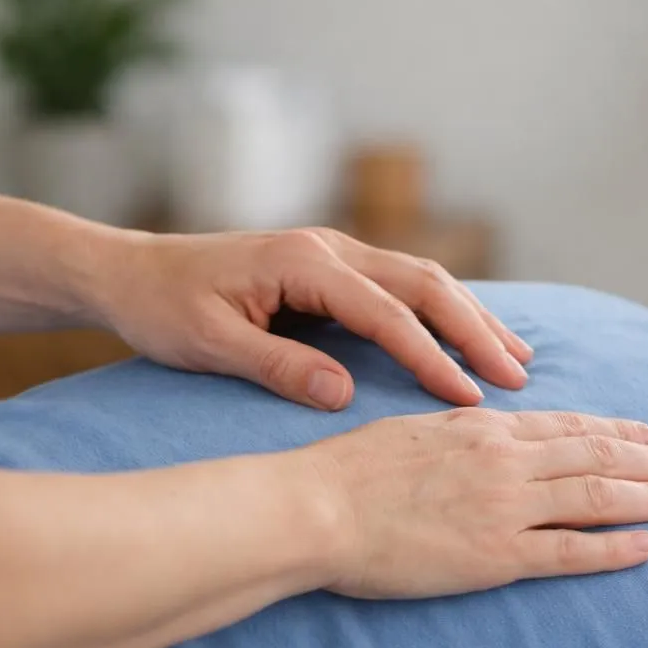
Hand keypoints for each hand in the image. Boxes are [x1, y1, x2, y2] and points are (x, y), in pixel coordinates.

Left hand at [88, 227, 532, 408]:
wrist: (130, 271)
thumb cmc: (162, 307)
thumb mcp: (208, 344)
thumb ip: (276, 365)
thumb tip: (341, 394)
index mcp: (302, 262)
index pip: (386, 312)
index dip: (431, 356)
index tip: (468, 399)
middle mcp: (329, 248)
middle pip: (424, 283)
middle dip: (475, 329)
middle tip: (517, 378)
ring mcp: (334, 253)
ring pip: (422, 279)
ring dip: (470, 316)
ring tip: (517, 358)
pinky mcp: (332, 268)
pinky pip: (402, 285)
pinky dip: (443, 311)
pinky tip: (470, 335)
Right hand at [294, 408, 647, 597]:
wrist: (316, 506)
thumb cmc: (348, 471)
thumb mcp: (412, 431)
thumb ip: (459, 435)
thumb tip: (483, 433)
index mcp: (484, 428)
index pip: (570, 426)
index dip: (620, 432)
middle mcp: (507, 460)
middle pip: (599, 457)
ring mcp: (505, 507)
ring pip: (599, 497)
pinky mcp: (496, 555)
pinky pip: (571, 550)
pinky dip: (616, 548)